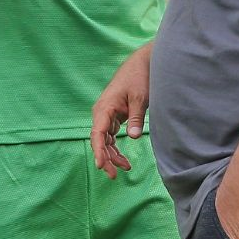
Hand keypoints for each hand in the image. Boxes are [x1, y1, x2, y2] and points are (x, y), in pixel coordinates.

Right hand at [91, 46, 150, 177]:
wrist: (141, 63)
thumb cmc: (139, 78)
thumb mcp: (140, 97)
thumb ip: (135, 117)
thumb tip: (133, 137)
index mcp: (105, 107)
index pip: (97, 133)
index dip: (98, 151)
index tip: (101, 166)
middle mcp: (102, 112)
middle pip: (99, 140)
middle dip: (105, 158)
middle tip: (114, 175)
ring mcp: (106, 114)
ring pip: (104, 140)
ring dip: (112, 155)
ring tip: (124, 169)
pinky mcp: (113, 116)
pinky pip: (110, 136)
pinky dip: (115, 148)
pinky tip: (123, 160)